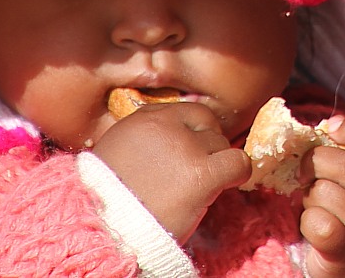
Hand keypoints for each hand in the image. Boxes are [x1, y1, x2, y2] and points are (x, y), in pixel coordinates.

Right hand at [91, 101, 250, 242]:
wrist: (104, 234)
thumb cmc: (105, 202)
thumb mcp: (114, 153)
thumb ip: (141, 138)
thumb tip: (168, 136)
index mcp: (142, 120)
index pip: (183, 110)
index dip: (192, 129)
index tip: (192, 146)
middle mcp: (166, 127)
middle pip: (205, 123)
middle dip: (206, 142)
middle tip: (201, 165)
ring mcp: (187, 149)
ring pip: (221, 143)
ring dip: (216, 161)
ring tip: (202, 183)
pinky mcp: (203, 176)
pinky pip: (237, 162)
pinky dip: (239, 171)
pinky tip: (231, 181)